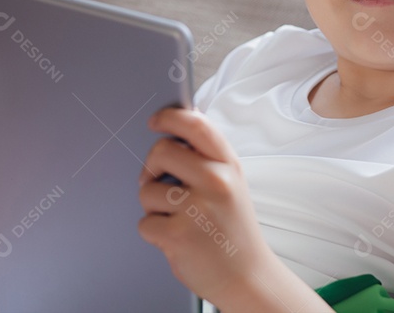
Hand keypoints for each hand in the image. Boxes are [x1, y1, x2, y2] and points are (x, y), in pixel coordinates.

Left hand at [137, 107, 272, 301]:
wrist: (248, 276)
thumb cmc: (233, 228)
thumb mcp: (232, 183)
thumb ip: (207, 157)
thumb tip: (172, 133)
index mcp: (228, 165)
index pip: (196, 124)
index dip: (169, 117)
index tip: (155, 121)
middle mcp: (215, 182)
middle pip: (162, 151)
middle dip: (150, 166)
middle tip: (155, 179)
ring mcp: (196, 209)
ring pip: (147, 190)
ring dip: (153, 205)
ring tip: (176, 218)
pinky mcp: (178, 235)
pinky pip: (145, 222)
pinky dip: (154, 232)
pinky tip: (176, 237)